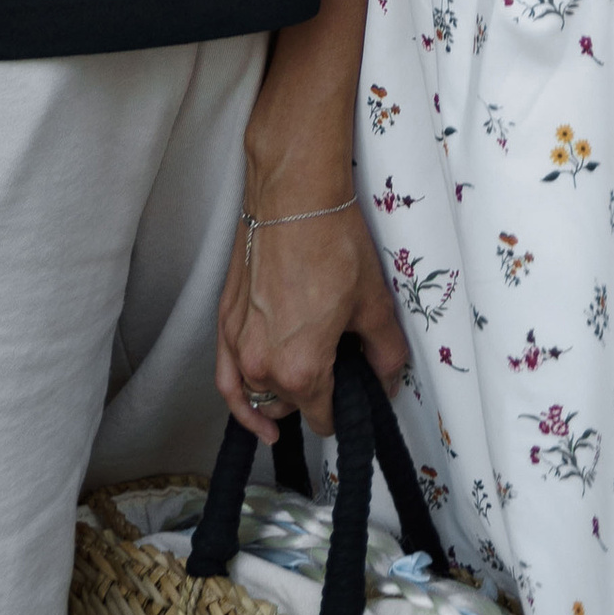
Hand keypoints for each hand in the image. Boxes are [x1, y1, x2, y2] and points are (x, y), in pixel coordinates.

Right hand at [217, 177, 407, 441]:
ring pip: (259, 395)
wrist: (295, 196)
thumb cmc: (331, 243)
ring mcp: (238, 345)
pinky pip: (226, 379)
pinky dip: (239, 402)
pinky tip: (252, 414)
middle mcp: (262, 365)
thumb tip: (387, 379)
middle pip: (292, 406)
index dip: (344, 411)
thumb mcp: (373, 303)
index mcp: (301, 370)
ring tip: (302, 391)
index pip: (324, 418)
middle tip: (338, 366)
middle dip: (315, 395)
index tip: (355, 396)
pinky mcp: (225, 322)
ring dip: (280, 398)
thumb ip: (385, 353)